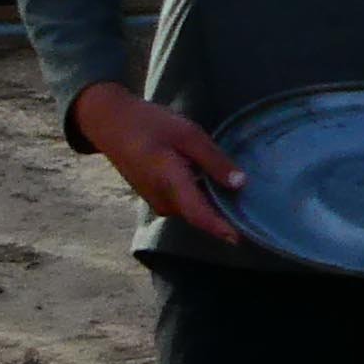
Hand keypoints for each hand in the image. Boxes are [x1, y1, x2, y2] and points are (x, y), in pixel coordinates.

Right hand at [71, 83, 246, 240]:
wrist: (110, 123)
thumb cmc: (150, 124)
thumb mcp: (188, 135)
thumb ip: (213, 160)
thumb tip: (240, 185)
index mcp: (170, 183)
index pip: (200, 215)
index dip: (221, 229)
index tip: (242, 239)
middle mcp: (162, 200)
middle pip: (199, 215)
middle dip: (222, 215)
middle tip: (253, 209)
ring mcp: (156, 201)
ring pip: (191, 209)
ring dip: (211, 205)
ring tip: (239, 196)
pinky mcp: (154, 197)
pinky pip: (182, 203)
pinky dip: (198, 197)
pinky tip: (212, 184)